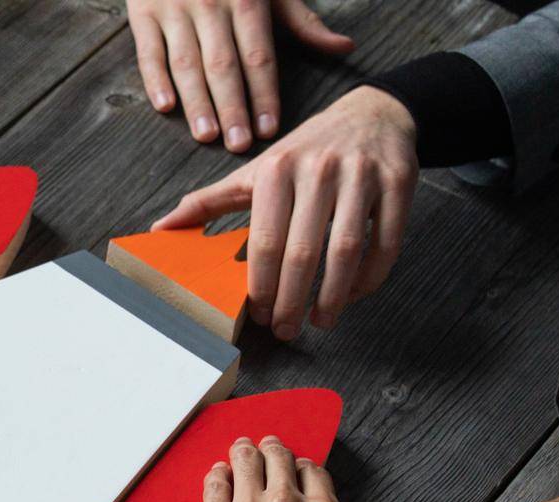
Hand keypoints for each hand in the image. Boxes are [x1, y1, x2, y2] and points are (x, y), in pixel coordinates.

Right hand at [128, 0, 353, 150]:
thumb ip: (302, 22)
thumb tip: (344, 48)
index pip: (258, 56)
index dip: (265, 94)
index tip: (269, 128)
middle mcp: (211, 2)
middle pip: (223, 65)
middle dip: (232, 107)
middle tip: (239, 144)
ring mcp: (174, 8)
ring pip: (186, 63)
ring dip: (197, 102)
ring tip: (207, 136)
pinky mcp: (143, 12)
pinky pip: (149, 51)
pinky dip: (154, 79)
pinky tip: (165, 106)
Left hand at [155, 86, 417, 338]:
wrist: (373, 113)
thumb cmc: (304, 153)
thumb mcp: (254, 171)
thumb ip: (210, 202)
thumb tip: (159, 229)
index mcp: (276, 169)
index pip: (265, 240)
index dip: (262, 285)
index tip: (258, 314)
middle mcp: (319, 169)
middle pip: (304, 251)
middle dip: (292, 300)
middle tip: (285, 330)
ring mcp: (361, 174)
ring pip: (348, 249)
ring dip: (334, 296)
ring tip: (321, 322)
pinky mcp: (399, 181)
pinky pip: (386, 241)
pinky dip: (370, 277)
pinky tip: (353, 296)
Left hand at [190, 435, 344, 501]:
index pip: (313, 472)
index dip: (299, 466)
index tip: (291, 466)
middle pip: (278, 459)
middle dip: (270, 450)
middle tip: (262, 447)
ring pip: (245, 462)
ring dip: (242, 453)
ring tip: (238, 450)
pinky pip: (214, 485)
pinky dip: (216, 475)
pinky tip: (216, 473)